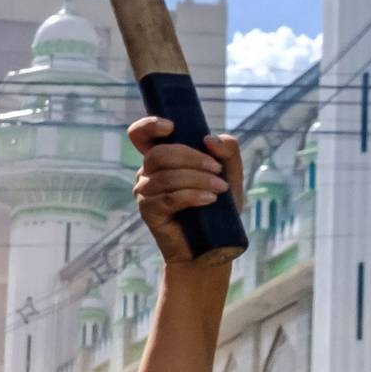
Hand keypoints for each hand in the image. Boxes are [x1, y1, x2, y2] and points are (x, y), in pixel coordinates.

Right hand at [129, 119, 242, 267]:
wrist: (212, 245)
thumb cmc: (218, 208)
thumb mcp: (230, 174)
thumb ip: (227, 151)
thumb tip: (208, 138)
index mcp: (162, 159)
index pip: (140, 135)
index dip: (149, 126)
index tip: (171, 127)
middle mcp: (147, 173)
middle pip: (159, 154)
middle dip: (191, 158)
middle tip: (217, 170)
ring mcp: (144, 193)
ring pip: (167, 177)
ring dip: (197, 179)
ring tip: (220, 188)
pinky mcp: (149, 212)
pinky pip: (169, 198)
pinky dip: (192, 195)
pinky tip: (209, 199)